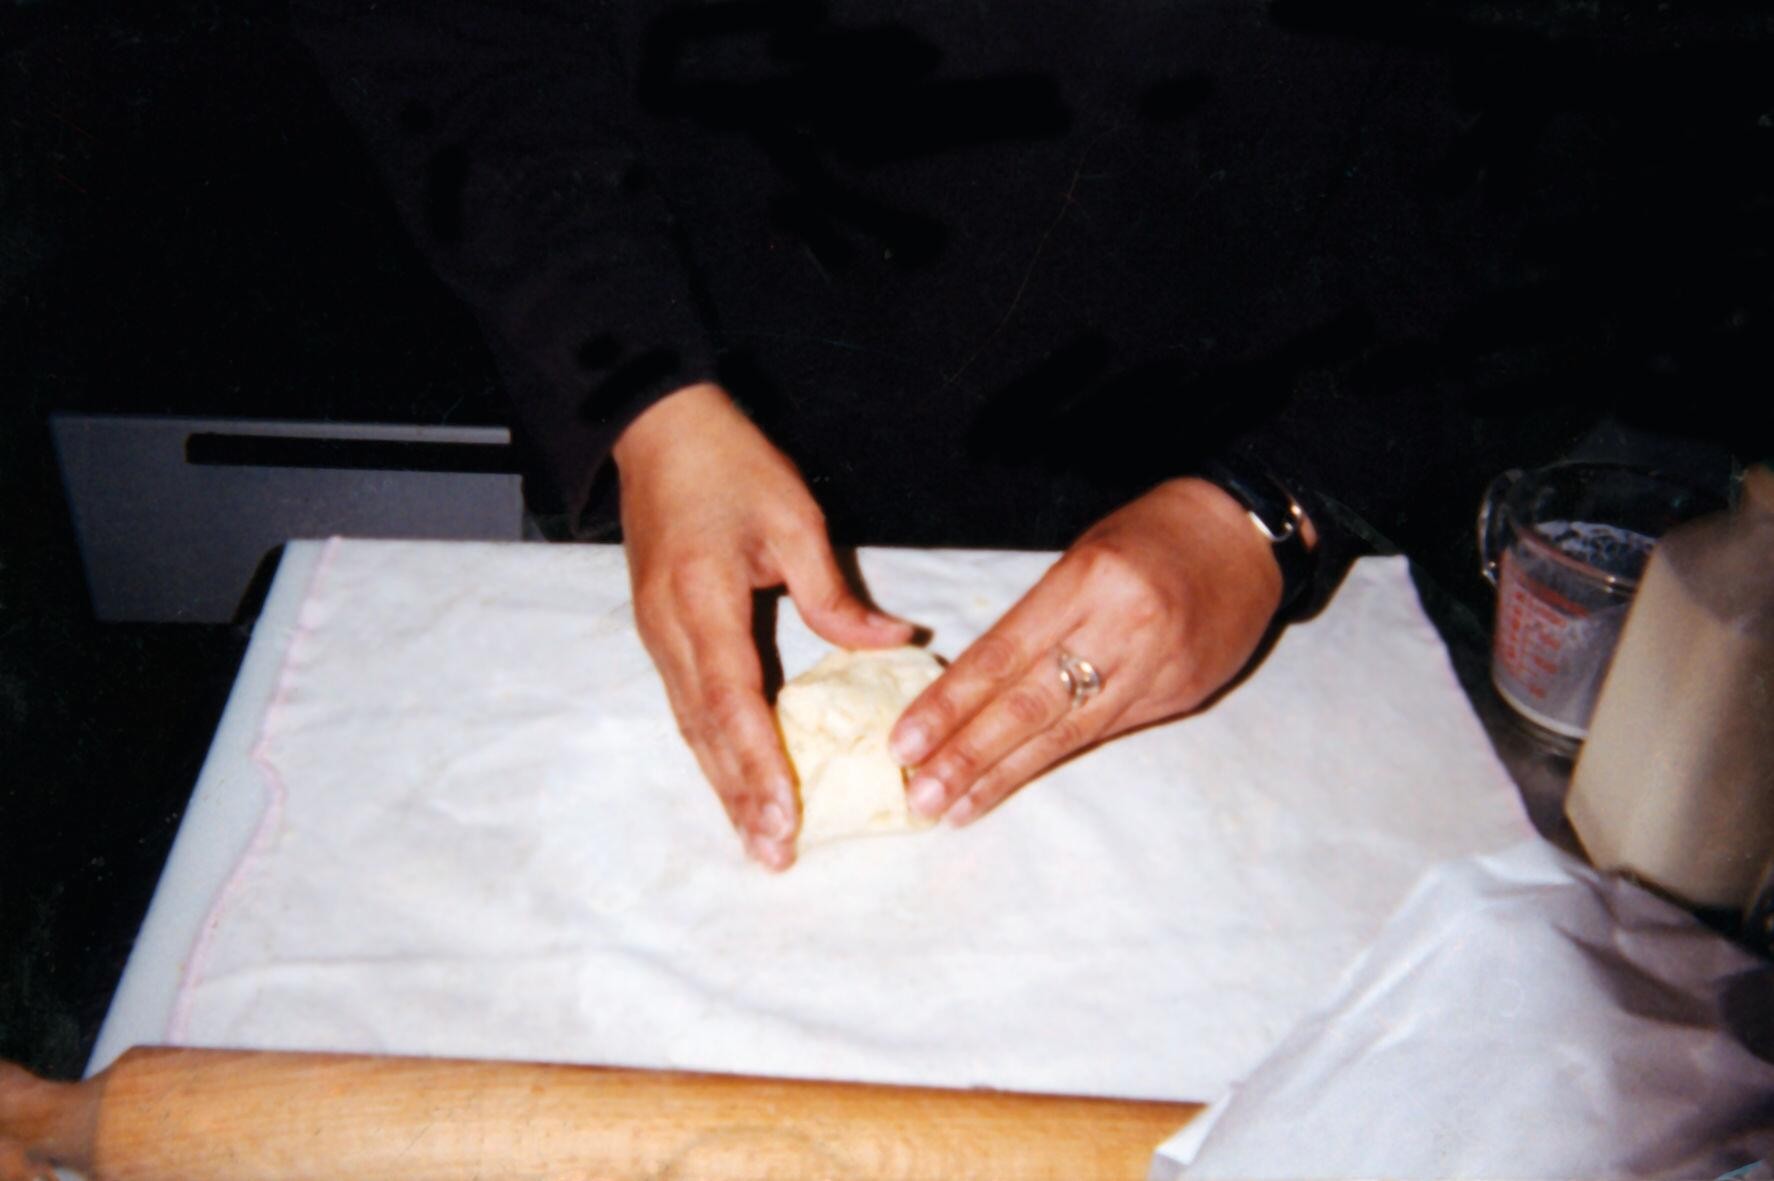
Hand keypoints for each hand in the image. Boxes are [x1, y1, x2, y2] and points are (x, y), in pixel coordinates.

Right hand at [615, 383, 913, 869]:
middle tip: (773, 856)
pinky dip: (714, 751)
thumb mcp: (793, 517)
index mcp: (703, 600)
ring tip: (756, 839)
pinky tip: (737, 781)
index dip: (758, 766)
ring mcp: (657, 634)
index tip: (782, 818)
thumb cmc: (729, 464)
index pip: (732, 702)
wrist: (658, 429)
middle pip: (705, 732)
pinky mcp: (660, 632)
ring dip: (723, 785)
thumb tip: (889, 645)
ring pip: (691, 727)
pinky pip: (688, 706)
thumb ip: (833, 594)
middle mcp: (670, 629)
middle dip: (740, 798)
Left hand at [888, 477, 1312, 824]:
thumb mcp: (1085, 555)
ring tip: (952, 807)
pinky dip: (1048, 763)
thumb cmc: (1151, 535)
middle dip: (967, 753)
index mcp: (1089, 580)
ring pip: (1063, 734)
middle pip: (1029, 703)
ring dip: (1000, 775)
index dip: (950, 703)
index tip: (904, 740)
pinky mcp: (1178, 698)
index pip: (1003, 654)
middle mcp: (1123, 628)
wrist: (1246, 537)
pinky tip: (1010, 785)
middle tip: (918, 793)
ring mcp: (1156, 670)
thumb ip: (1035, 618)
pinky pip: (1100, 735)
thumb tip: (969, 685)